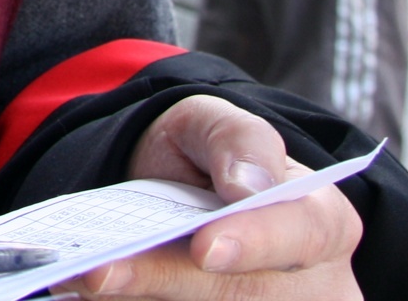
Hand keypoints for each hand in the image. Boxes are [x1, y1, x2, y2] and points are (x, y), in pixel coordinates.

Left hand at [56, 96, 359, 299]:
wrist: (175, 195)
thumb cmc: (213, 160)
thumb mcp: (218, 124)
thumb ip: (241, 141)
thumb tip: (249, 186)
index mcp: (323, 223)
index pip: (301, 235)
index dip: (255, 243)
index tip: (205, 247)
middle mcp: (309, 287)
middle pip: (243, 295)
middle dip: (168, 282)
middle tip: (101, 274)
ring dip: (145, 298)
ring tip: (84, 280)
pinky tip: (92, 291)